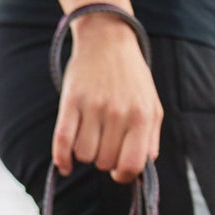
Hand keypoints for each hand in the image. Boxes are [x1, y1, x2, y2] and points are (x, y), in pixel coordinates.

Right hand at [52, 13, 162, 182]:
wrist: (107, 39)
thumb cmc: (132, 80)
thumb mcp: (152, 107)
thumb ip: (150, 141)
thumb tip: (138, 174)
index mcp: (142, 117)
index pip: (132, 165)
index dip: (124, 175)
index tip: (119, 170)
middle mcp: (118, 113)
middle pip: (105, 162)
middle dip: (104, 160)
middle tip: (105, 144)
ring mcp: (93, 106)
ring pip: (84, 155)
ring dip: (85, 154)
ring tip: (91, 138)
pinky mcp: (71, 100)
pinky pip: (62, 141)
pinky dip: (61, 159)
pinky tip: (65, 165)